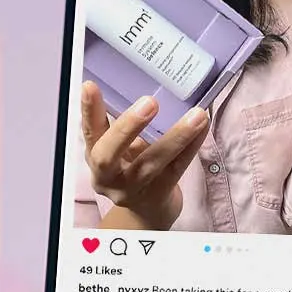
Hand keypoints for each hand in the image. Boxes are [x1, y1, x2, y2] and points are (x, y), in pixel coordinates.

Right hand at [80, 81, 208, 229]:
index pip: (89, 132)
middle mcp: (108, 176)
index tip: (90, 86)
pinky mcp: (159, 194)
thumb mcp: (121, 147)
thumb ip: (125, 124)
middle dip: (127, 127)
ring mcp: (133, 189)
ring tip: (196, 115)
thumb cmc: (132, 167)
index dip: (88, 110)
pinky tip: (203, 127)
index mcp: (95, 156)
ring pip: (152, 163)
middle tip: (149, 103)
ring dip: (176, 136)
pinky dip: (192, 145)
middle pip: (109, 155)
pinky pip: (178, 168)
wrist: (147, 210)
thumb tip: (146, 81)